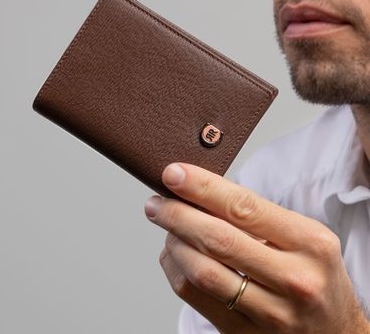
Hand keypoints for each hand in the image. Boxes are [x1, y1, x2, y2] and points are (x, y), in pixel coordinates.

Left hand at [144, 162, 369, 333]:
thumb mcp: (303, 237)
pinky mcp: (244, 333)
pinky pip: (195, 297)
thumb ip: (258, 216)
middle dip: (177, 215)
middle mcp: (292, 278)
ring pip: (201, 271)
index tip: (174, 174)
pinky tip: (175, 253)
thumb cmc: (313, 275)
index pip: (244, 207)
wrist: (335, 333)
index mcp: (308, 243)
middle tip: (157, 202)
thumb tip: (201, 192)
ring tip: (166, 225)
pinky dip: (175, 269)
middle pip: (217, 239)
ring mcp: (269, 312)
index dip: (202, 187)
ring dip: (173, 242)